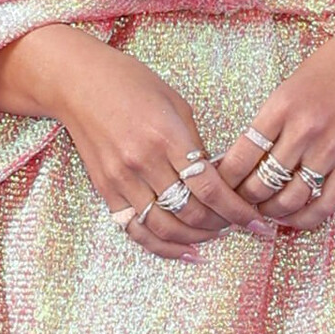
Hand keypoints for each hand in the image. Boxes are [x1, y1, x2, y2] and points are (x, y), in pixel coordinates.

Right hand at [54, 39, 268, 262]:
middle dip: (222, 225)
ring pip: (165, 228)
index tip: (256, 220)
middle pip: (191, 212)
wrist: (78, 83)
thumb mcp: (174, 102)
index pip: (209, 187)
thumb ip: (194, 142)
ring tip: (215, 236)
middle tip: (241, 225)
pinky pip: (137, 229)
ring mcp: (122, 179)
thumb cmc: (130, 82)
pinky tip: (185, 250)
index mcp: (167, 136)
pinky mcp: (106, 191)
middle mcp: (144, 162)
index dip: (237, 209)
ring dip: (196, 238)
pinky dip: (163, 246)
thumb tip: (216, 177)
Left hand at [215, 11, 334, 231]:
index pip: (240, 156)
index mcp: (281, 105)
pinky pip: (325, 205)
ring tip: (264, 210)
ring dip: (272, 212)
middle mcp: (304, 129)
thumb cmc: (333, 65)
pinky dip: (304, 219)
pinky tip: (293, 217)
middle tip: (237, 203)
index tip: (217, 185)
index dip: (223, 180)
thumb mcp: (291, 84)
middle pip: (261, 184)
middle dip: (243, 200)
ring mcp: (331, 148)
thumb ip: (271, 120)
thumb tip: (243, 158)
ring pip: (290, 199)